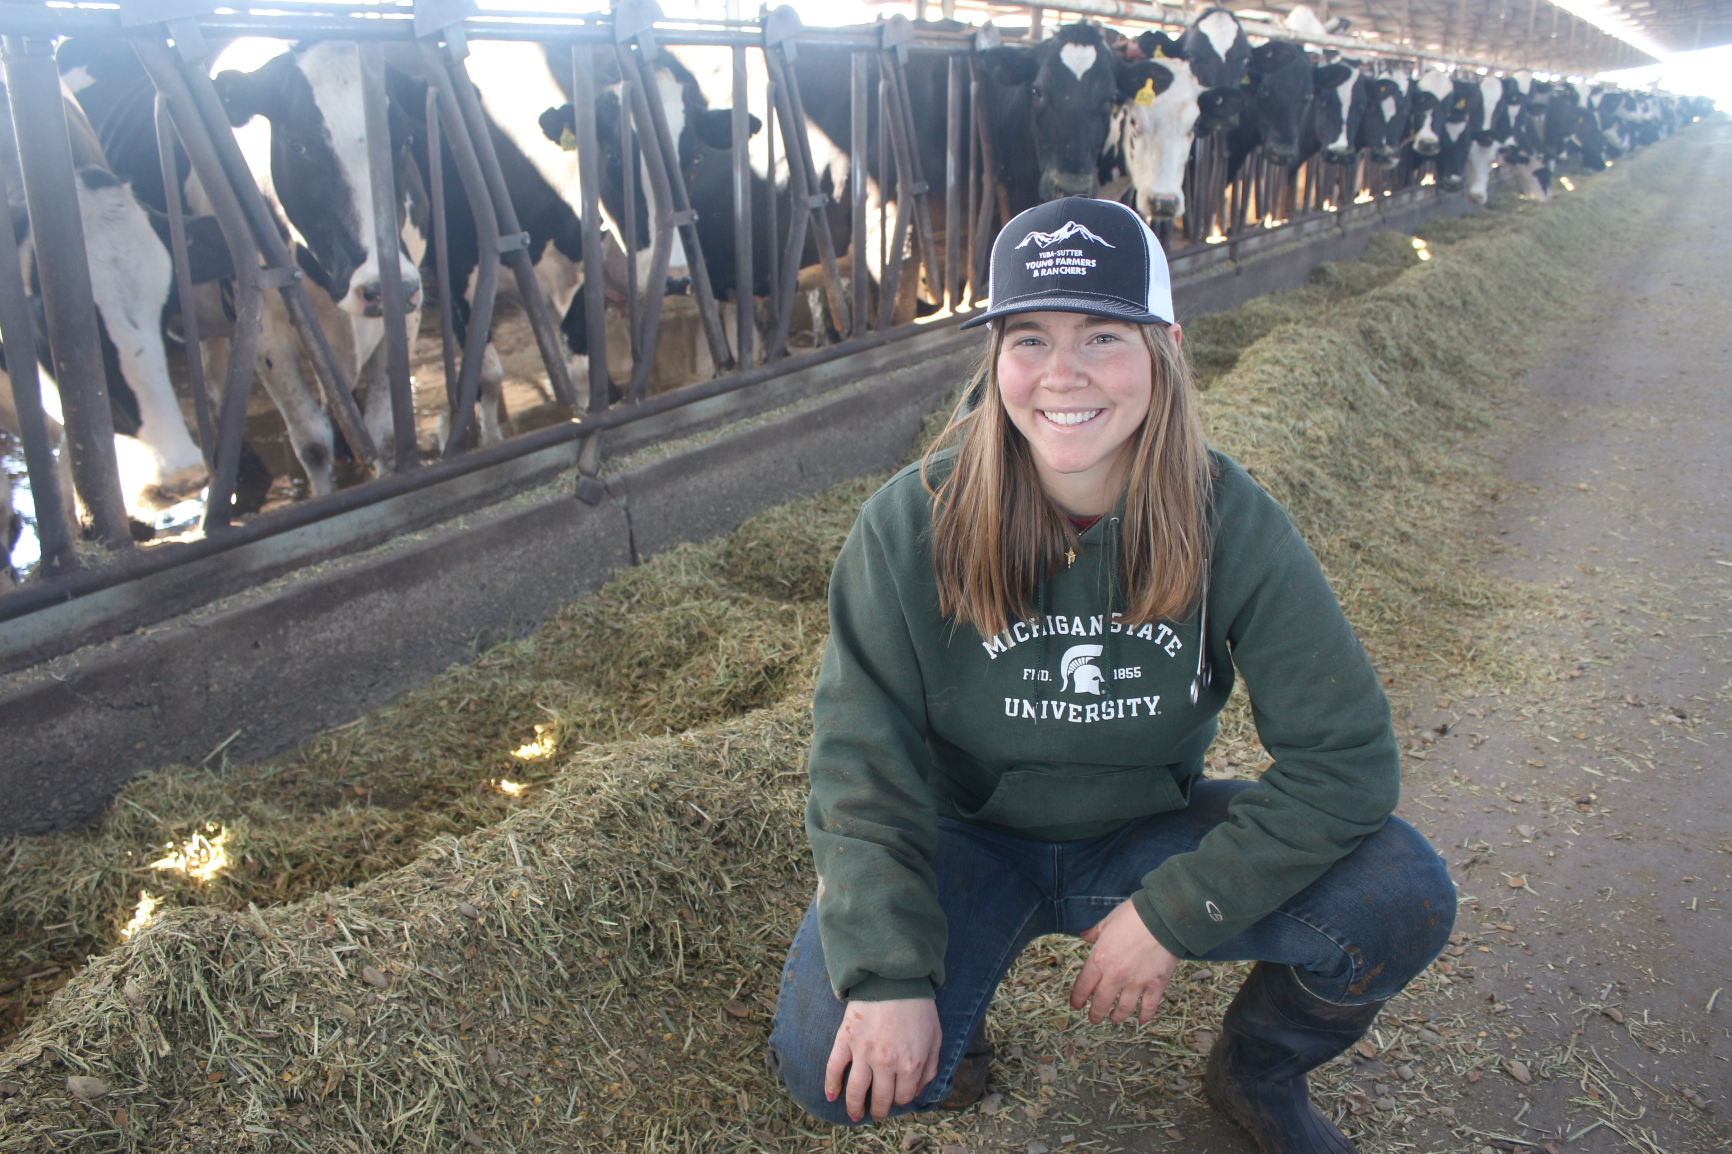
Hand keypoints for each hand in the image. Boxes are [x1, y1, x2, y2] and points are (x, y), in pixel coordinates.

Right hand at [824, 998, 941, 1121]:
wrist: (895, 979)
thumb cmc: (918, 1008)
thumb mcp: (935, 1039)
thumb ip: (929, 1069)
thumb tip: (917, 1091)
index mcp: (910, 1064)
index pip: (903, 1096)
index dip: (900, 1101)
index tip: (896, 1099)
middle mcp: (886, 1063)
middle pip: (880, 1098)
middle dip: (879, 1110)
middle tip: (876, 1113)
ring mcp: (864, 1052)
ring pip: (855, 1090)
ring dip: (854, 1107)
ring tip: (854, 1114)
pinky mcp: (846, 1039)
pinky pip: (835, 1067)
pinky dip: (831, 1084)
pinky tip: (831, 1095)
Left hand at [1069, 898, 1180, 1024]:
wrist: (1163, 917)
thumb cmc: (1134, 915)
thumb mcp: (1108, 921)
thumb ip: (1095, 933)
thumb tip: (1084, 936)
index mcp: (1100, 959)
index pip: (1083, 985)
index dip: (1078, 998)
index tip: (1076, 1006)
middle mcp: (1115, 975)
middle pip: (1101, 1002)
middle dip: (1096, 1013)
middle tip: (1094, 1019)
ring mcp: (1136, 982)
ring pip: (1124, 1008)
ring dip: (1117, 1017)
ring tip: (1114, 1020)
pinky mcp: (1156, 984)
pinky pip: (1149, 1006)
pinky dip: (1146, 1015)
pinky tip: (1142, 1021)